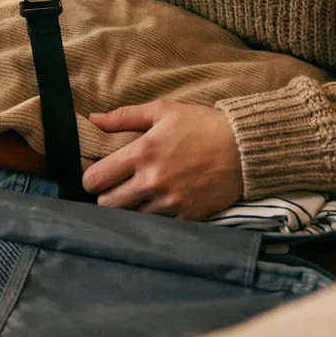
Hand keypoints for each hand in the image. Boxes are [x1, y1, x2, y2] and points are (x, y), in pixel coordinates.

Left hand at [82, 101, 242, 219]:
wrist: (245, 149)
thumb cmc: (202, 125)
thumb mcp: (163, 111)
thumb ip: (124, 116)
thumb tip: (93, 119)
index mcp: (142, 152)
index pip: (96, 178)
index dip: (91, 179)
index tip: (97, 177)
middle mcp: (152, 181)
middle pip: (107, 204)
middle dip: (105, 197)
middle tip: (114, 189)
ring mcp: (170, 202)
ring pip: (130, 217)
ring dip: (129, 209)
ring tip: (136, 198)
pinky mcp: (187, 217)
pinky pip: (157, 225)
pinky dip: (152, 218)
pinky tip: (157, 206)